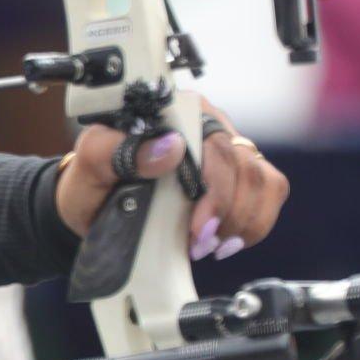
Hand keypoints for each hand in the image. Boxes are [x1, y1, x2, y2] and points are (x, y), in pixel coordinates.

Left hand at [54, 102, 287, 259]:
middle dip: (225, 214)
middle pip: (243, 166)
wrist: (93, 210)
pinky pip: (271, 193)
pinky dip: (255, 223)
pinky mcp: (241, 176)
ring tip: (208, 246)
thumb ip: (115, 150)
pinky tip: (227, 241)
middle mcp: (207, 126)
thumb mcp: (88, 165)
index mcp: (175, 113)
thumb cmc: (92, 183)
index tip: (195, 226)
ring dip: (242, 222)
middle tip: (197, 244)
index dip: (213, 188)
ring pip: (264, 181)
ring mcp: (228, 151)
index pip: (213, 143)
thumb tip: (170, 147)